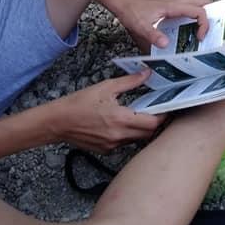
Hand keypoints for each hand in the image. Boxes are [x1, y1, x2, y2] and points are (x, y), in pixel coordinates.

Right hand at [47, 71, 166, 152]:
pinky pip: (124, 144)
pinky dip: (128, 135)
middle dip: (155, 123)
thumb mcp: (105, 87)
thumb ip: (129, 82)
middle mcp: (118, 136)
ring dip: (142, 130)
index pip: (152, 123)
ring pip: (137, 140)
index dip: (163, 116)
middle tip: (156, 110)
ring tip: (140, 115)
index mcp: (121, 119)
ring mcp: (112, 145)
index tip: (167, 107)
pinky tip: (123, 123)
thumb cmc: (79, 103)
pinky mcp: (105, 150)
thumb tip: (146, 73)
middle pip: (148, 134)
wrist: (57, 122)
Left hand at [111, 0, 209, 50]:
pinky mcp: (169, 7)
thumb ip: (153, 35)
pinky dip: (193, 17)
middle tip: (207, 31)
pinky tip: (186, 31)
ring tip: (201, 32)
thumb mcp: (140, 26)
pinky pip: (187, 9)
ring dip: (202, 16)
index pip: (199, 10)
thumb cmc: (131, 11)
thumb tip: (166, 45)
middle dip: (210, 15)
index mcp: (173, 6)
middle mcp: (176, 3)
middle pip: (203, 2)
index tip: (200, 37)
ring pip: (196, 4)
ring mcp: (174, 4)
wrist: (122, 2)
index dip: (204, 24)